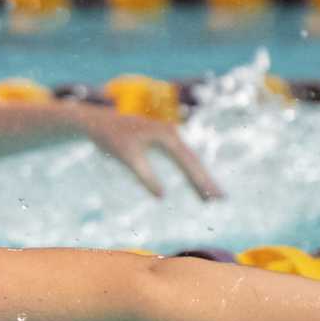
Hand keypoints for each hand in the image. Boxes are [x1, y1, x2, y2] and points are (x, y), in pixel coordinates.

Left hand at [74, 106, 222, 199]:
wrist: (97, 121)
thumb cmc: (111, 138)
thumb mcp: (127, 157)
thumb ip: (144, 175)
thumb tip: (162, 196)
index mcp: (165, 135)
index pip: (188, 162)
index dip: (201, 180)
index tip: (213, 196)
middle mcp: (170, 133)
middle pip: (193, 160)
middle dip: (206, 180)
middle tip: (222, 199)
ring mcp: (167, 136)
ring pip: (188, 160)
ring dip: (199, 178)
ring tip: (212, 196)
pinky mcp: (161, 140)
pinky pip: (180, 159)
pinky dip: (189, 172)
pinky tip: (194, 184)